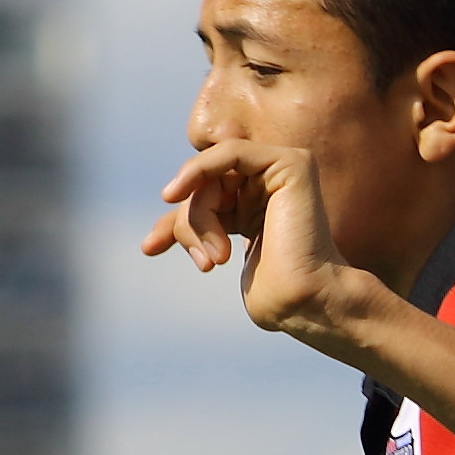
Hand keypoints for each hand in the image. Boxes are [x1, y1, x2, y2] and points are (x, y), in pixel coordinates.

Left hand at [142, 131, 378, 349]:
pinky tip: (179, 194)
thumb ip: (195, 230)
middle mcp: (271, 182)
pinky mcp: (292, 164)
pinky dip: (200, 170)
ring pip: (213, 173)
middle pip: (204, 184)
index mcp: (258, 202)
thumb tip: (151, 238)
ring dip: (200, 215)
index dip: (174, 220)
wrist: (304, 302)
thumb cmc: (272, 291)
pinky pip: (230, 153)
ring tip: (215, 258)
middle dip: (189, 221)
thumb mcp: (217, 252)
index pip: (202, 197)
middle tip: (204, 263)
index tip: (149, 247)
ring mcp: (284, 170)